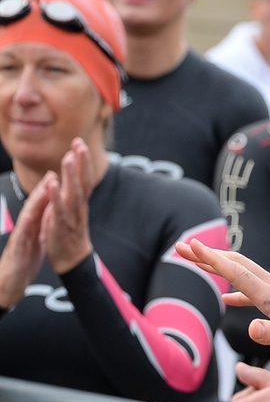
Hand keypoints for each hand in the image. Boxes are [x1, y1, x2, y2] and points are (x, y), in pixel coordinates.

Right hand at [0, 173, 52, 307]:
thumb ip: (41, 221)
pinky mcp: (18, 248)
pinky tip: (31, 215)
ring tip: (45, 186)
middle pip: (36, 204)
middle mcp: (27, 226)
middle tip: (55, 171)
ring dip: (37, 200)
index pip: (44, 203)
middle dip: (46, 187)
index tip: (62, 173)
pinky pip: (23, 235)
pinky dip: (27, 224)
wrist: (12, 279)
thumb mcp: (37, 235)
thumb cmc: (25, 256)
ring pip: (29, 214)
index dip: (53, 188)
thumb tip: (49, 208)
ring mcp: (21, 235)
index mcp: (34, 223)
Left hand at [42, 138, 93, 273]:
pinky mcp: (61, 224)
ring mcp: (71, 214)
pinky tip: (52, 182)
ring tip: (68, 157)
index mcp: (79, 201)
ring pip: (73, 191)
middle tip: (79, 142)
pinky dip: (56, 194)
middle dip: (81, 161)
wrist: (72, 259)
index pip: (84, 177)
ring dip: (71, 174)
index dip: (83, 160)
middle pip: (82, 180)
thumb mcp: (71, 210)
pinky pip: (59, 207)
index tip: (79, 142)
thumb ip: (70, 194)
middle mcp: (78, 205)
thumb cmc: (70, 233)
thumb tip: (67, 178)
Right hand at [175, 240, 269, 356]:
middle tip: (181, 247)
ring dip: (218, 266)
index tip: (190, 245)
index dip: (211, 258)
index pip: (236, 271)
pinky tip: (226, 299)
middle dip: (207, 255)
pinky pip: (253, 290)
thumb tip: (249, 328)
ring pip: (243, 273)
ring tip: (197, 263)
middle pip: (235, 264)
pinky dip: (235, 289)